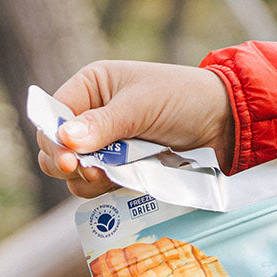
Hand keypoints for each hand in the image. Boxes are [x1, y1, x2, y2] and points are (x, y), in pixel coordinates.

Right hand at [36, 60, 234, 198]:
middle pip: (56, 150)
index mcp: (90, 87)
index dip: (53, 140)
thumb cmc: (183, 97)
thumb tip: (65, 140)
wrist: (224, 120)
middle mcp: (92, 115)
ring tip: (111, 179)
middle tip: (93, 174)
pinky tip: (125, 185)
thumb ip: (105, 124)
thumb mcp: (142, 106)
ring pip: (77, 173)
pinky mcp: (124, 168)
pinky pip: (102, 185)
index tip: (68, 161)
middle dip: (68, 165)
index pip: (52, 117)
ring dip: (88, 182)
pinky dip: (107, 189)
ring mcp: (107, 145)